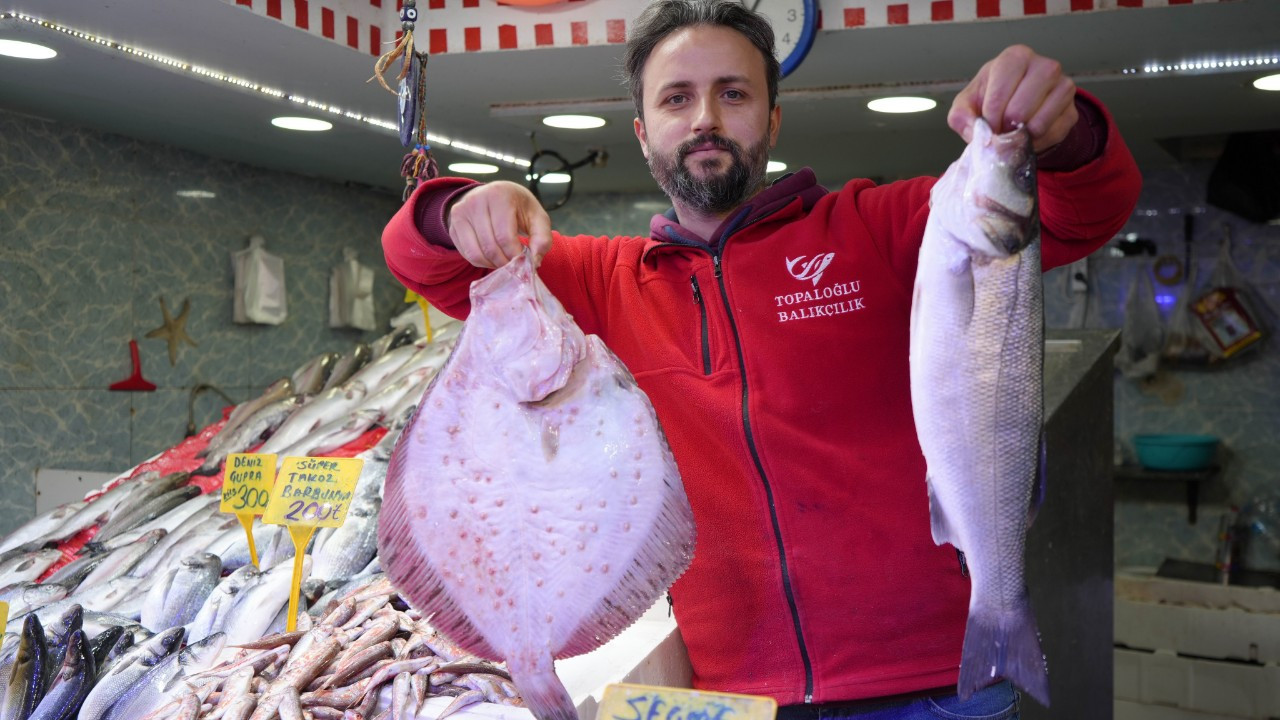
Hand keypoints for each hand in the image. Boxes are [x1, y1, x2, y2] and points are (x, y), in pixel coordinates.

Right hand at [447, 181, 552, 268]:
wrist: (494, 195)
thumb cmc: (518, 207)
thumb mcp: (537, 217)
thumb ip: (542, 239)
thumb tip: (534, 262)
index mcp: (499, 195)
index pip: (504, 236)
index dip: (515, 256)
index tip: (525, 263)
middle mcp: (476, 201)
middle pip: (490, 247)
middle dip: (505, 263)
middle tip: (515, 267)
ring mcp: (461, 213)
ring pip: (476, 254)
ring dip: (493, 265)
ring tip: (505, 262)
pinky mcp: (453, 226)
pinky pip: (467, 255)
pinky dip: (482, 262)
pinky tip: (493, 257)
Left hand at [948, 45, 1077, 153]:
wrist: (1017, 107)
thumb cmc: (991, 99)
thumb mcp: (967, 104)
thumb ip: (961, 116)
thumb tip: (976, 132)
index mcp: (1015, 58)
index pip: (1000, 93)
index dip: (989, 118)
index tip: (986, 125)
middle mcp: (1044, 66)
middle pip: (1020, 110)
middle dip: (1004, 129)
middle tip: (999, 133)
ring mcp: (1064, 86)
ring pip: (1039, 123)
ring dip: (1020, 138)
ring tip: (1012, 134)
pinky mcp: (1072, 110)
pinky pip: (1053, 135)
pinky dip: (1036, 144)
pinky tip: (1027, 138)